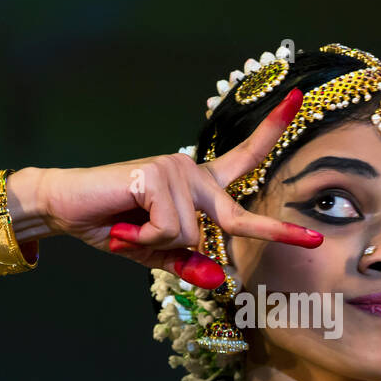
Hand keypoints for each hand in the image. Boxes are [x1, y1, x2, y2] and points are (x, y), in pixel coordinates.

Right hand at [35, 88, 321, 286]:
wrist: (64, 208)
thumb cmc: (112, 226)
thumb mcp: (155, 253)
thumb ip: (187, 264)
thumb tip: (218, 279)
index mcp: (199, 186)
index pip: (243, 157)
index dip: (271, 131)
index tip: (299, 101)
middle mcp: (192, 172)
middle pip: (236, 216)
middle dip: (276, 234)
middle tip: (315, 244)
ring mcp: (176, 170)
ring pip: (190, 235)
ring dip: (156, 245)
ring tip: (130, 231)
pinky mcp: (157, 175)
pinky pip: (169, 230)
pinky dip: (145, 240)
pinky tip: (124, 225)